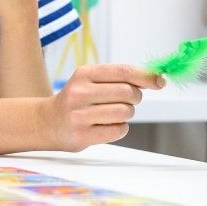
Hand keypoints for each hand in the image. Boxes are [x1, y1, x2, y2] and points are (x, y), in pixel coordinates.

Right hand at [45, 64, 165, 151]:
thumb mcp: (91, 80)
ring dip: (127, 113)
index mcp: (84, 74)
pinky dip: (120, 128)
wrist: (47, 122)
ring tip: (113, 113)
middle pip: (127, 92)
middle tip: (128, 100)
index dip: (145, 76)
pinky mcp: (82, 136)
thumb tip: (155, 78)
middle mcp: (80, 93)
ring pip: (125, 112)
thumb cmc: (77, 99)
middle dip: (135, 97)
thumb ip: (119, 78)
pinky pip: (119, 130)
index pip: (123, 72)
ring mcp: (80, 115)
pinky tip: (107, 125)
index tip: (159, 81)